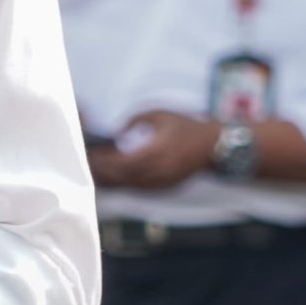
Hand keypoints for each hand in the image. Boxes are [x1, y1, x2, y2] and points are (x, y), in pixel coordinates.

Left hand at [87, 110, 216, 190]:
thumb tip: (115, 131)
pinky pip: (141, 189)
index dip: (104, 160)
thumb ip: (134, 120)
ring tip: (99, 170)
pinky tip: (117, 176)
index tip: (93, 153)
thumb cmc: (186, 127)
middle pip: (122, 178)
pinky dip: (126, 184)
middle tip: (91, 163)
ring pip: (130, 186)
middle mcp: (159, 171)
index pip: (122, 163)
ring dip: (113, 180)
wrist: (214, 145)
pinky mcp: (166, 187)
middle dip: (104, 172)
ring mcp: (163, 182)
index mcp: (156, 152)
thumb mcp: (159, 115)